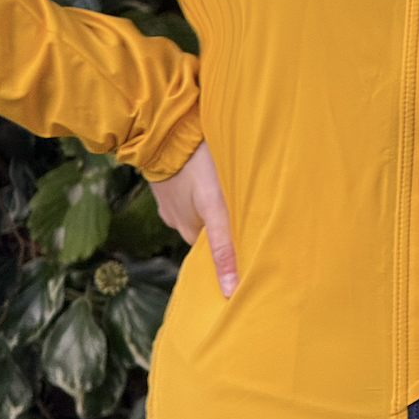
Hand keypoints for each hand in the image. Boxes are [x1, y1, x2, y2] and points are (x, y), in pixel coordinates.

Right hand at [149, 140, 237, 297]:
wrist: (165, 128)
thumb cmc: (195, 167)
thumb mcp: (214, 207)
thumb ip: (224, 246)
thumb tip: (230, 291)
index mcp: (186, 230)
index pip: (212, 250)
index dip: (231, 245)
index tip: (252, 238)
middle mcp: (175, 217)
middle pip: (207, 227)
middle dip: (225, 221)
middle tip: (249, 209)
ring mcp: (171, 195)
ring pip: (199, 204)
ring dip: (214, 199)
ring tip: (236, 188)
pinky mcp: (171, 174)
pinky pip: (191, 185)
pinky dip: (203, 182)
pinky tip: (216, 171)